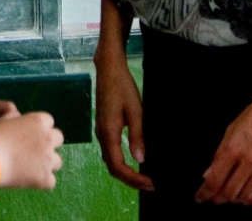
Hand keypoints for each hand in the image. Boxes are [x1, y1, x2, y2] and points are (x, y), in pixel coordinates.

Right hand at [0, 111, 63, 189]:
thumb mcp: (3, 119)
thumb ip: (16, 118)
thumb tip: (19, 120)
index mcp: (38, 121)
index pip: (48, 120)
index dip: (40, 127)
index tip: (31, 132)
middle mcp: (48, 139)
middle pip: (59, 138)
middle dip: (49, 142)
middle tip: (35, 149)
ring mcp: (48, 160)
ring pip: (58, 161)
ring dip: (48, 162)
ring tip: (32, 166)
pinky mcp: (46, 179)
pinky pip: (51, 181)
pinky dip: (42, 181)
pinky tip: (30, 179)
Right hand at [94, 53, 153, 190]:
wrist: (108, 68)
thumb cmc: (122, 86)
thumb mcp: (135, 111)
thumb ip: (137, 136)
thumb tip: (140, 160)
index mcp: (108, 132)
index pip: (118, 165)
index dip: (133, 179)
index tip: (150, 183)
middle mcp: (101, 134)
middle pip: (112, 166)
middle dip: (130, 179)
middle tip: (150, 184)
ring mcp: (100, 129)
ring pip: (109, 159)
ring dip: (125, 172)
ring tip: (143, 176)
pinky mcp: (103, 125)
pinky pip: (109, 150)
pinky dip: (120, 161)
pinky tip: (133, 160)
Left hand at [196, 89, 251, 204]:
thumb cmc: (250, 119)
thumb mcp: (229, 132)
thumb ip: (219, 156)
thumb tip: (208, 175)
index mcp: (232, 149)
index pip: (215, 180)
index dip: (205, 192)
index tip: (199, 197)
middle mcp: (249, 161)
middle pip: (230, 192)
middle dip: (218, 198)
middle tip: (212, 198)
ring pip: (246, 196)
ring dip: (235, 200)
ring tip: (228, 197)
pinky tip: (246, 199)